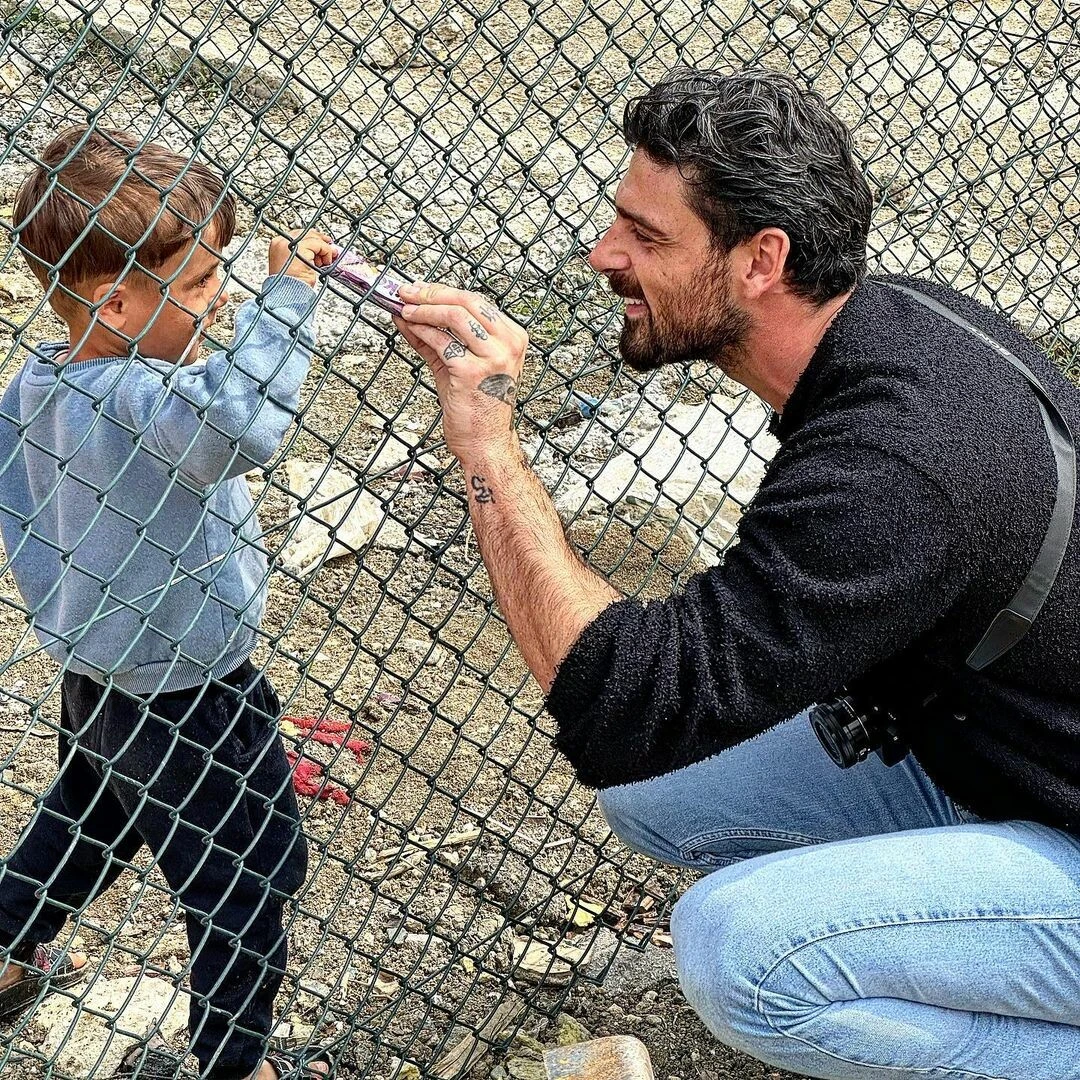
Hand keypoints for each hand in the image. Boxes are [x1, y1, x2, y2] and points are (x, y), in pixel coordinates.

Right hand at [268, 229, 334, 286]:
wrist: (286, 294)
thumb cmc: (291, 285)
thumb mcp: (296, 265)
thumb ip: (305, 254)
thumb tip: (319, 251)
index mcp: (278, 245)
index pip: (298, 235)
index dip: (314, 239)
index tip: (324, 244)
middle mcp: (281, 242)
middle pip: (306, 233)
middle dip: (321, 241)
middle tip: (331, 249)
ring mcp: (289, 244)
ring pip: (314, 238)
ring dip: (324, 249)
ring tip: (326, 262)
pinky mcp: (300, 249)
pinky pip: (319, 245)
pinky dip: (327, 252)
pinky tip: (326, 263)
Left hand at [393, 282, 527, 461]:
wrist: (484, 442)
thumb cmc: (476, 407)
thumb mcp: (456, 364)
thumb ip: (434, 337)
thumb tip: (407, 313)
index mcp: (512, 337)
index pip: (476, 301)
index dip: (443, 291)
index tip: (419, 289)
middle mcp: (508, 344)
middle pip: (467, 301)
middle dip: (432, 293)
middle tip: (406, 292)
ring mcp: (493, 357)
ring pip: (455, 315)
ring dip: (424, 309)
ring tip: (404, 308)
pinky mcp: (473, 371)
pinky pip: (442, 341)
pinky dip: (421, 330)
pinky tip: (408, 327)